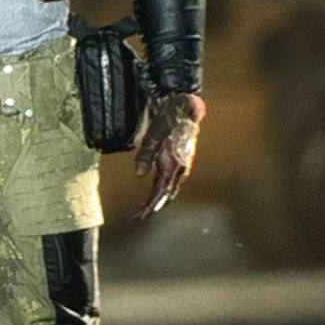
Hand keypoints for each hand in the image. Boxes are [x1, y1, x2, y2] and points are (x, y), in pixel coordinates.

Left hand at [133, 91, 205, 219]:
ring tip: (143, 211)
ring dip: (157, 201)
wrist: (186, 108)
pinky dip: (162, 192)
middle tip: (138, 217)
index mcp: (174, 163)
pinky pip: (171, 182)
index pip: (163, 190)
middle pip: (166, 193)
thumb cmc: (169, 119)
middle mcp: (180, 168)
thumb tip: (138, 175)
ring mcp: (181, 166)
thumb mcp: (154, 134)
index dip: (153, 204)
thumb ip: (146, 154)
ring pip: (169, 189)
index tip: (144, 215)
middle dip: (152, 206)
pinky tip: (155, 195)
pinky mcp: (180, 162)